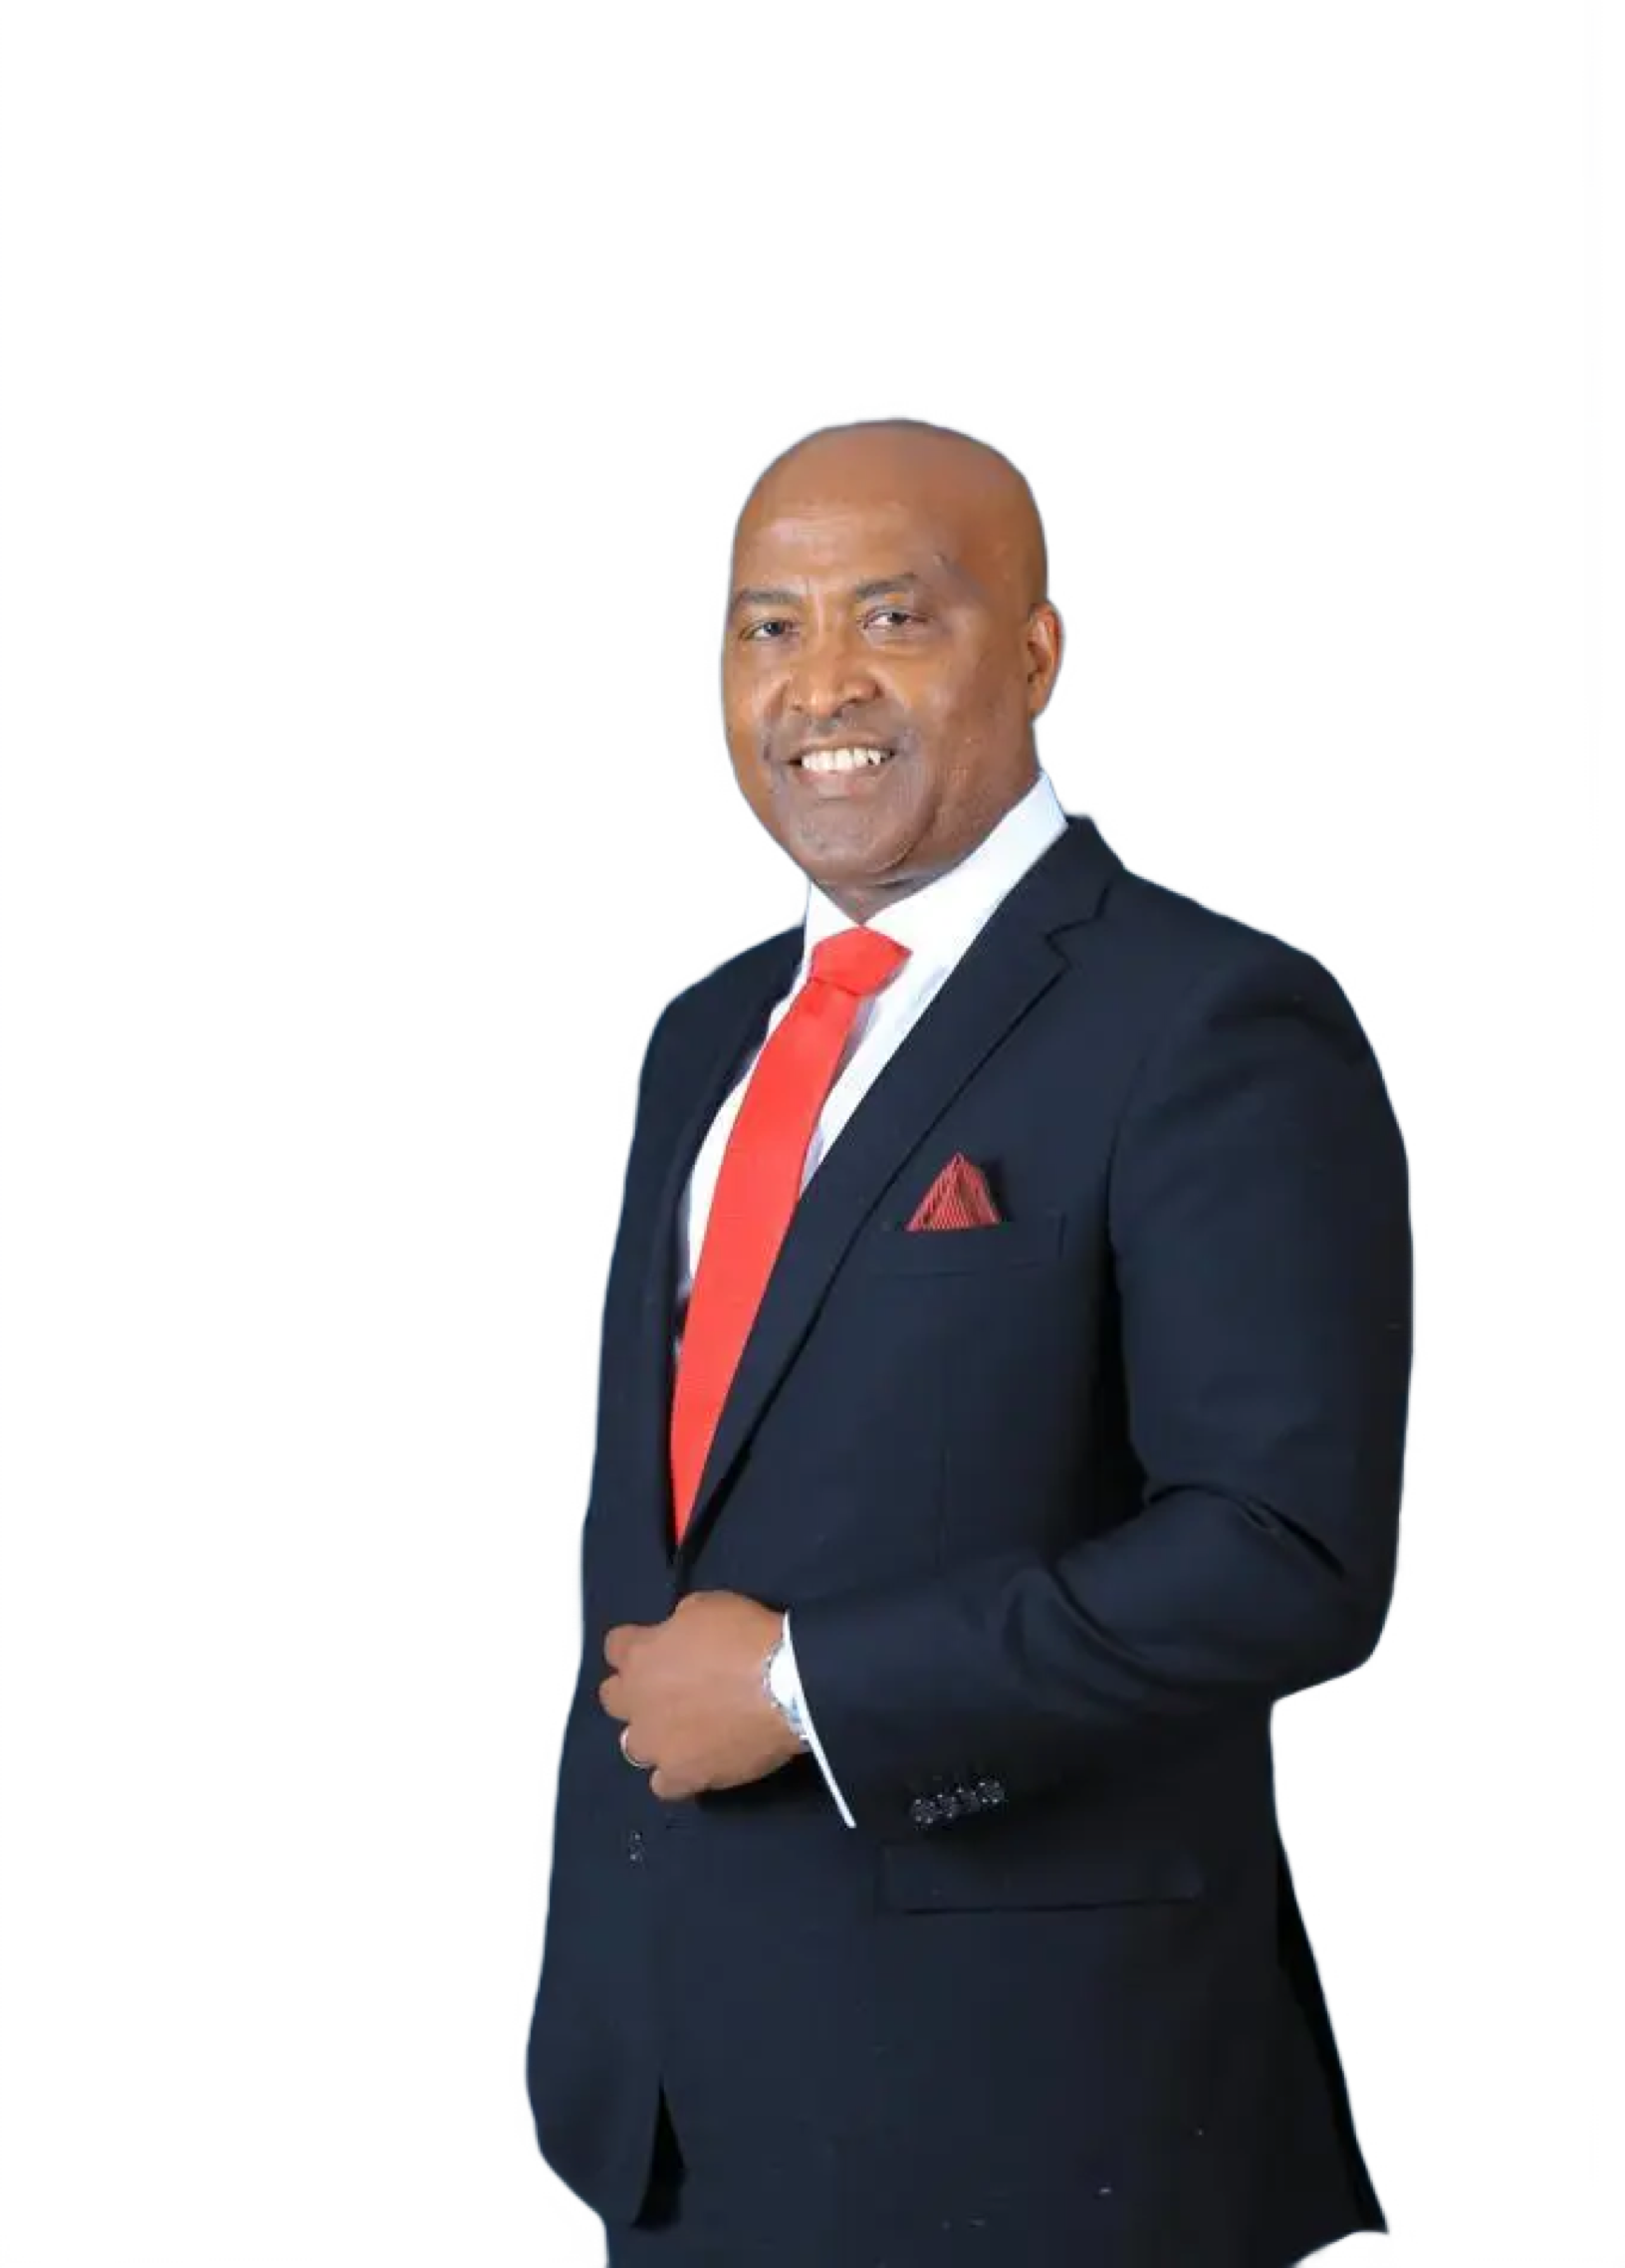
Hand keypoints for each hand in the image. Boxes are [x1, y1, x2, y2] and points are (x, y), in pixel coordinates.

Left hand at [599, 1591, 805, 1801]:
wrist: (785, 1686)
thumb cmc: (745, 1638)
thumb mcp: (706, 1606)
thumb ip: (678, 1625)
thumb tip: (678, 1638)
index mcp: (640, 1655)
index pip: (615, 1647)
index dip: (636, 1645)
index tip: (658, 1647)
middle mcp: (636, 1703)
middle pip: (613, 1699)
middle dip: (634, 1693)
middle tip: (667, 1690)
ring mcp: (655, 1745)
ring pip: (632, 1746)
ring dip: (652, 1735)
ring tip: (683, 1733)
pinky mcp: (681, 1776)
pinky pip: (662, 1785)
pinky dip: (675, 1774)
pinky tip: (695, 1764)